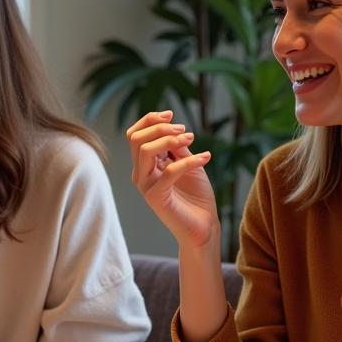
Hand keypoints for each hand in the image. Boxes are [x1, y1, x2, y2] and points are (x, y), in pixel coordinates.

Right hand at [126, 110, 217, 247]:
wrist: (203, 225)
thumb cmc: (195, 195)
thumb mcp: (188, 163)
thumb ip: (177, 147)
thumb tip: (173, 127)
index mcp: (145, 164)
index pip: (134, 135)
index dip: (150, 120)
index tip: (171, 115)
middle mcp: (140, 174)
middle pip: (136, 139)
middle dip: (161, 128)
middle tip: (185, 131)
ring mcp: (146, 186)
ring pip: (145, 151)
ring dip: (170, 140)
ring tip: (192, 140)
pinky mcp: (156, 197)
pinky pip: (170, 171)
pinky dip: (190, 160)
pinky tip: (206, 158)